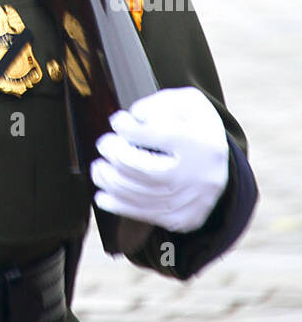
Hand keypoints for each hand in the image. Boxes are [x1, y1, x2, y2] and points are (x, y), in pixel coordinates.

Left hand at [90, 87, 229, 232]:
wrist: (222, 166)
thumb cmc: (197, 128)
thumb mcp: (187, 102)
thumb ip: (158, 104)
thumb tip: (133, 118)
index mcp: (200, 143)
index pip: (157, 135)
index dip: (127, 127)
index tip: (117, 121)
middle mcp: (197, 175)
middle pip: (145, 170)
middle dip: (115, 155)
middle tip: (104, 144)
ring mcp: (190, 201)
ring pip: (140, 195)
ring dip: (110, 180)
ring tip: (99, 167)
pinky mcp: (182, 219)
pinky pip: (144, 215)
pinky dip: (118, 205)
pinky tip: (103, 195)